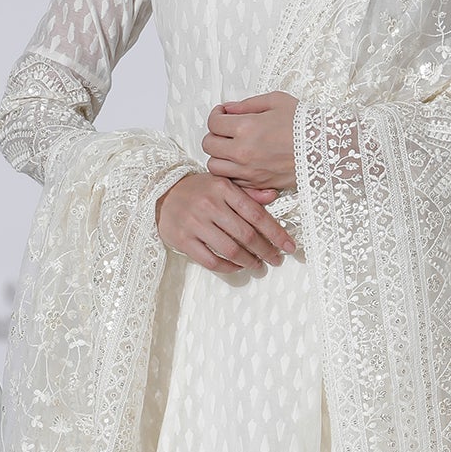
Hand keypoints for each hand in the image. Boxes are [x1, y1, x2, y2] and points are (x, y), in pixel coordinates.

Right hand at [155, 170, 296, 274]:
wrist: (161, 194)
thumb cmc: (198, 190)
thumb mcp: (222, 184)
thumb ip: (247, 193)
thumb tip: (273, 197)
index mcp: (223, 189)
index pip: (256, 214)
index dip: (276, 233)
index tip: (289, 246)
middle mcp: (210, 205)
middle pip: (246, 235)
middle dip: (266, 251)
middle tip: (276, 259)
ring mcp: (195, 224)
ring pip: (230, 250)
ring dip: (249, 261)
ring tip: (258, 265)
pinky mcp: (183, 240)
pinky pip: (211, 261)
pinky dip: (228, 267)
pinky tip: (237, 267)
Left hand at [202, 90, 298, 191]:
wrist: (327, 148)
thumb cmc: (305, 123)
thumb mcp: (276, 101)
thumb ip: (247, 104)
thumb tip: (228, 109)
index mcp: (246, 128)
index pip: (213, 123)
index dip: (216, 115)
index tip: (223, 113)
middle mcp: (243, 152)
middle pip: (209, 146)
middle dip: (214, 134)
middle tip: (225, 130)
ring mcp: (249, 171)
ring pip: (215, 167)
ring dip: (220, 156)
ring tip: (232, 148)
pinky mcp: (258, 184)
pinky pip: (232, 181)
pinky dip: (232, 172)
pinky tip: (242, 162)